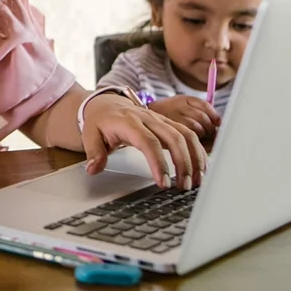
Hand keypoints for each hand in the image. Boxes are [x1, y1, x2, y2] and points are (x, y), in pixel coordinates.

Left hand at [81, 93, 206, 189]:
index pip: (148, 141)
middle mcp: (148, 118)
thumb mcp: (89, 135)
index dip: (158, 162)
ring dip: (194, 158)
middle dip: (183, 163)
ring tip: (196, 181)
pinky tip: (200, 168)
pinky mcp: (167, 123)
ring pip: (185, 134)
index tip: (163, 182)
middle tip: (184, 186)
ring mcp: (160, 119)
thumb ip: (93, 153)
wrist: (104, 104)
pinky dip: (197, 151)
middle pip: (173, 137)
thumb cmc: (99, 121)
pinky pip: (188, 134)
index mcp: (128, 121)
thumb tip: (94, 169)